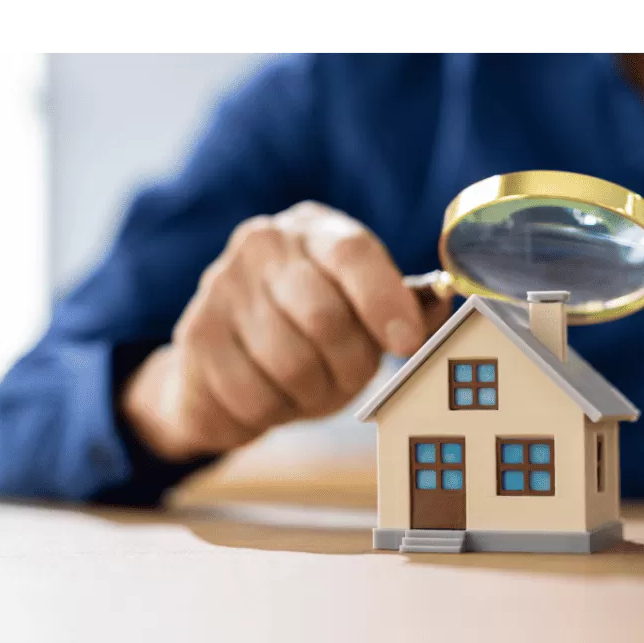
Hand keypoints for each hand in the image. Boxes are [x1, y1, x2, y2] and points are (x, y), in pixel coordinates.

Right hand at [121, 201, 451, 460]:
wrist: (219, 366)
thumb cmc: (307, 335)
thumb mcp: (358, 314)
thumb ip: (404, 306)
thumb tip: (449, 298)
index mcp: (313, 230)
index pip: (353, 253)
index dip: (385, 302)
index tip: (407, 345)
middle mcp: (262, 245)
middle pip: (326, 317)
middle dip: (350, 365)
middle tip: (350, 377)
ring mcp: (220, 287)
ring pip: (292, 365)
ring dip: (313, 394)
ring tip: (307, 387)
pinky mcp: (194, 337)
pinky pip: (255, 395)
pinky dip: (274, 412)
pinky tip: (269, 396)